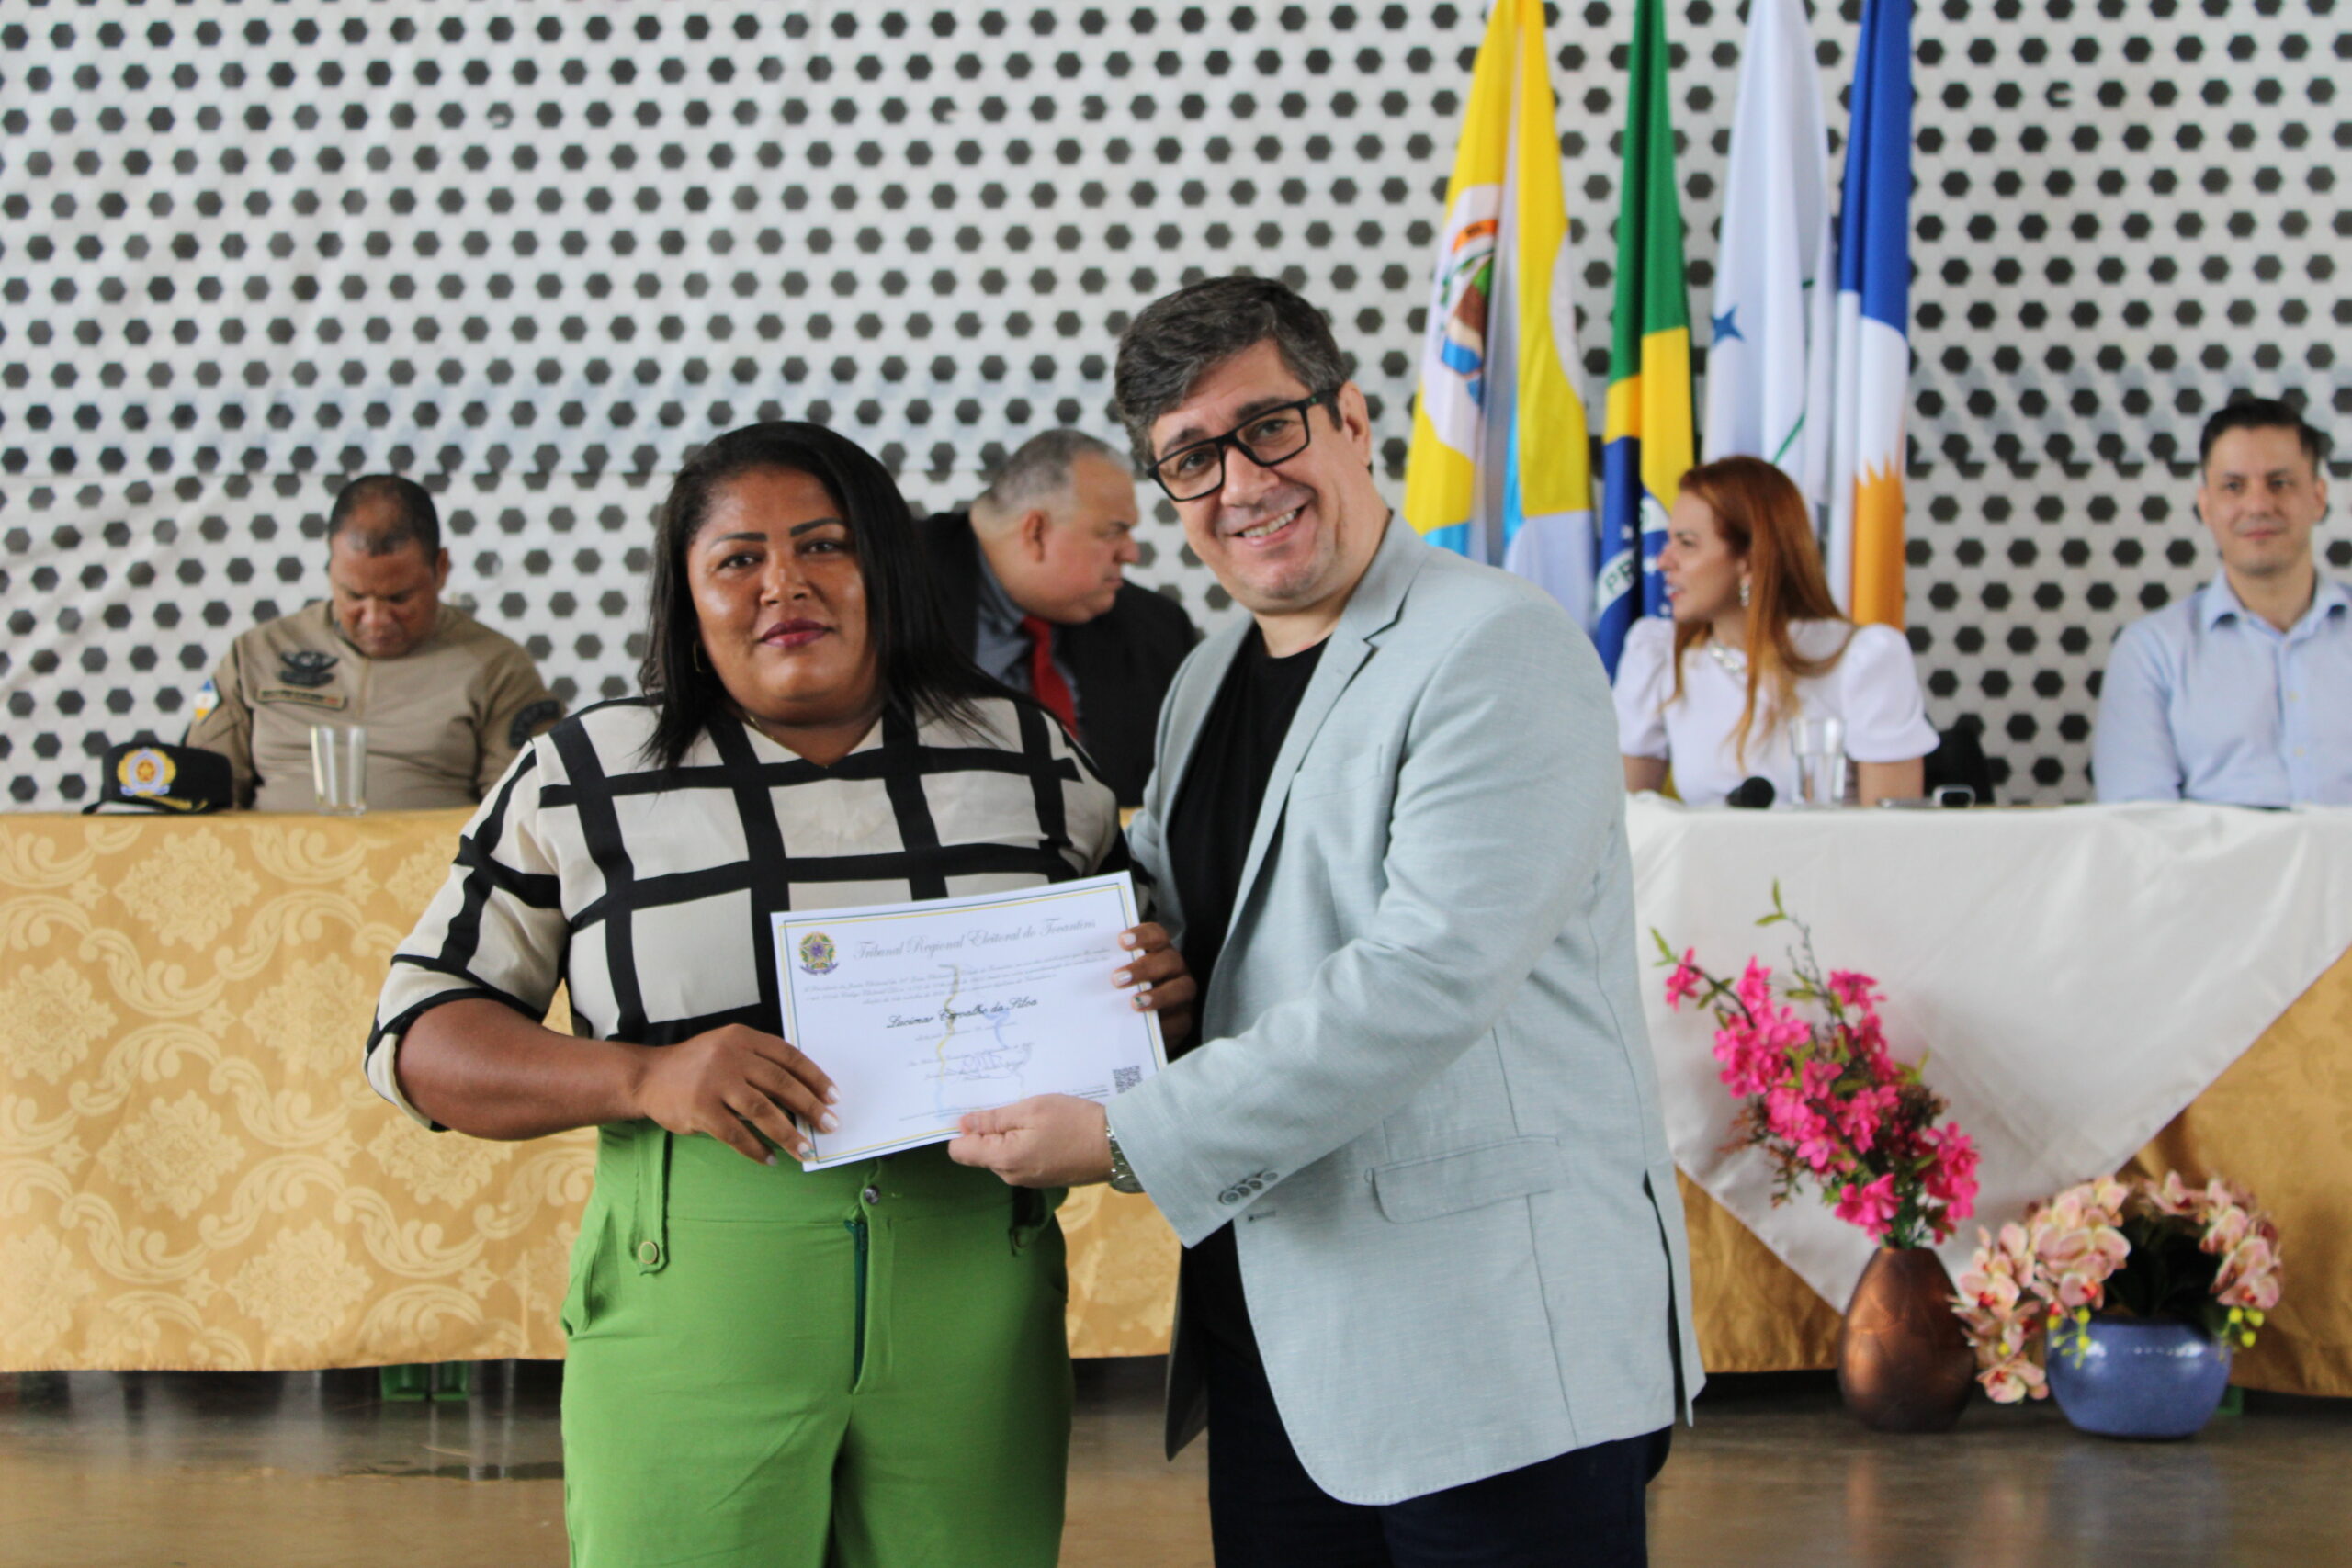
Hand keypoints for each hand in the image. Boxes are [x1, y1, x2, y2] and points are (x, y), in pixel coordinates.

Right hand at [629, 1024, 837, 1163]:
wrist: (648, 1076)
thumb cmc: (697, 1065)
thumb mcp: (728, 1048)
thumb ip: (760, 1062)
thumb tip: (804, 1096)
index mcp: (743, 1038)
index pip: (789, 1056)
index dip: (815, 1078)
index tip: (833, 1098)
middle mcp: (730, 1057)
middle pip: (781, 1084)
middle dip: (810, 1107)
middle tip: (829, 1125)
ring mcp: (714, 1083)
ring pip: (763, 1111)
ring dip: (788, 1134)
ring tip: (804, 1149)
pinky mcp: (701, 1109)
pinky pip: (736, 1134)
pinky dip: (756, 1149)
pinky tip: (770, 1158)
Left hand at [948, 1094, 1112, 1186]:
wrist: (1116, 1146)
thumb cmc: (1074, 1122)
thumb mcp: (1032, 1109)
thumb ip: (994, 1118)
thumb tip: (963, 1124)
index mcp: (1004, 1159)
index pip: (960, 1150)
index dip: (962, 1129)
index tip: (977, 1109)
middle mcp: (1010, 1175)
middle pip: (981, 1152)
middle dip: (990, 1129)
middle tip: (1014, 1105)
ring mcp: (1027, 1179)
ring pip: (1002, 1154)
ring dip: (1010, 1134)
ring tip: (1033, 1115)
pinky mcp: (1042, 1177)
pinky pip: (1020, 1158)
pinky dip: (1025, 1142)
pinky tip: (1045, 1128)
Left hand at [1115, 921, 1196, 1046]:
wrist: (1137, 1028)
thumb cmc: (1121, 993)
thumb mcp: (1113, 979)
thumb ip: (1103, 969)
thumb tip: (1074, 966)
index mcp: (1157, 950)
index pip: (1156, 935)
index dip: (1142, 936)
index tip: (1121, 941)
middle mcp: (1174, 967)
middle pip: (1169, 960)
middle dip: (1143, 969)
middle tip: (1117, 979)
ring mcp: (1183, 992)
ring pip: (1182, 988)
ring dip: (1158, 995)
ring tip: (1134, 1003)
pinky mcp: (1185, 1019)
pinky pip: (1180, 1020)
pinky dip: (1164, 1023)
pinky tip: (1145, 1027)